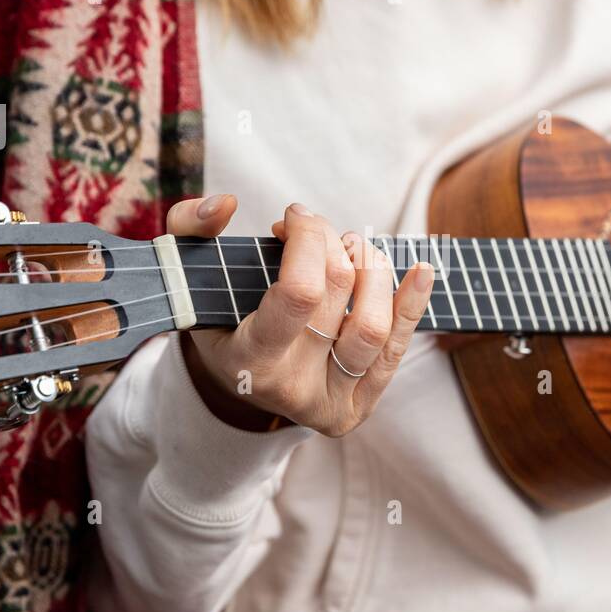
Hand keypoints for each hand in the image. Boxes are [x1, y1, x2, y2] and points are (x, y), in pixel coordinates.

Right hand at [165, 195, 434, 436]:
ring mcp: (328, 402)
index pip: (299, 293)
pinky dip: (412, 304)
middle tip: (317, 229)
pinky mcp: (358, 406)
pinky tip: (422, 270)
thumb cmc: (217, 316)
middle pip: (337, 295)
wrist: (235, 382)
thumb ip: (189, 229)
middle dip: (331, 242)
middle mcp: (290, 388)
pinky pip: (397, 350)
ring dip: (372, 268)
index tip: (294, 216)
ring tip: (351, 249)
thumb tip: (226, 205)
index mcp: (247, 359)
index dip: (307, 240)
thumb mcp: (188, 275)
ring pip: (375, 326)